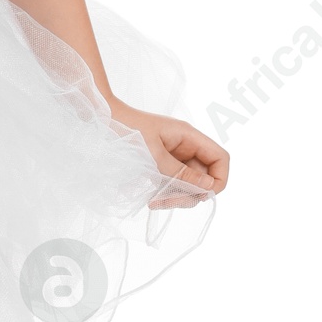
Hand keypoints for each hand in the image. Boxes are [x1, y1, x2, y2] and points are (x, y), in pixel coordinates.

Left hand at [108, 101, 229, 206]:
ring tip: (154, 202)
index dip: (218, 179)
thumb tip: (208, 187)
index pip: (220, 159)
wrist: (102, 119)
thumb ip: (180, 172)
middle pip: (204, 177)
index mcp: (189, 137)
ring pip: (188, 183)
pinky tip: (151, 199)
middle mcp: (186, 146)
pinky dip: (165, 194)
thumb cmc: (127, 129)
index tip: (203, 194)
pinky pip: (172, 183)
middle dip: (191, 193)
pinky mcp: (161, 165)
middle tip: (169, 202)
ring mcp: (174, 156)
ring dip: (176, 196)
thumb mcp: (153, 153)